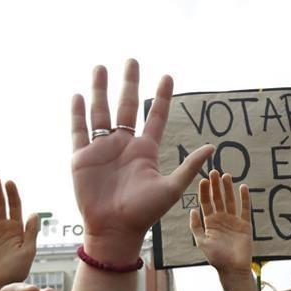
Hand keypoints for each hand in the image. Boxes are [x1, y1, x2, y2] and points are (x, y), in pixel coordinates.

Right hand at [70, 59, 213, 263]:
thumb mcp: (171, 188)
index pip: (155, 116)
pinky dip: (78, 114)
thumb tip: (212, 147)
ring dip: (100, 90)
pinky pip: (79, 131)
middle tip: (132, 60)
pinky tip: (78, 96)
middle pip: (126, 106)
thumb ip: (189, 166)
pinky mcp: (82, 158)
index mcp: (145, 150)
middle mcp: (124, 145)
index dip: (161, 96)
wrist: (115, 231)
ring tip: (101, 67)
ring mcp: (102, 150)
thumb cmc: (144, 213)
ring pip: (101, 112)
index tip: (167, 76)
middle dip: (129, 83)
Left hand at [190, 171, 252, 276]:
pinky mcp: (245, 224)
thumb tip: (192, 210)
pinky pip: (245, 209)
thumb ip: (196, 226)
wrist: (233, 269)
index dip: (205, 191)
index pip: (206, 203)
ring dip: (228, 189)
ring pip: (231, 201)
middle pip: (218, 199)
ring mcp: (234, 221)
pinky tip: (243, 187)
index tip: (203, 180)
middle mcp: (221, 219)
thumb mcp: (202, 242)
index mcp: (210, 222)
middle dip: (216, 186)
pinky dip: (245, 198)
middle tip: (214, 172)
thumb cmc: (216, 258)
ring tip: (227, 176)